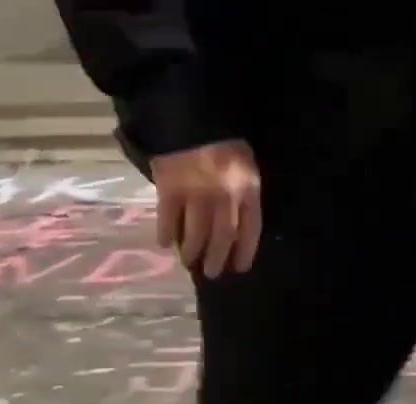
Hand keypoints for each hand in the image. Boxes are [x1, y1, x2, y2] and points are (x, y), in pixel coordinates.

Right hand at [151, 140, 262, 278]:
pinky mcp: (169, 189)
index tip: (239, 268)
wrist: (192, 119)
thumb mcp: (246, 165)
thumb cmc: (225, 142)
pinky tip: (165, 243)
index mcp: (248, 190)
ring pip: (196, 233)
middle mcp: (225, 197)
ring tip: (188, 261)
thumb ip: (245, 192)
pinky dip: (167, 234)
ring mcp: (196, 194)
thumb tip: (239, 224)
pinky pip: (168, 219)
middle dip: (216, 259)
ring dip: (192, 251)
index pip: (250, 230)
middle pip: (222, 237)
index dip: (245, 252)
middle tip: (211, 273)